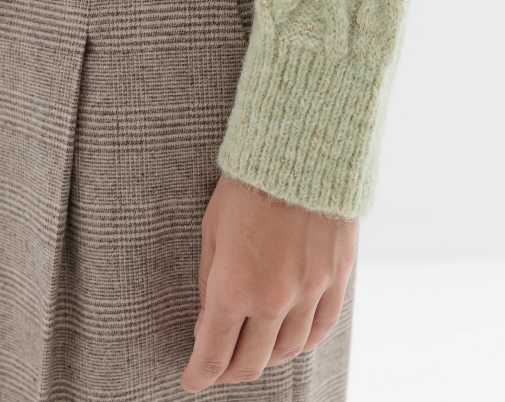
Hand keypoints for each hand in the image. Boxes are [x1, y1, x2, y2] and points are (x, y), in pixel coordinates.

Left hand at [180, 173, 357, 392]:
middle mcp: (274, 298)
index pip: (214, 353)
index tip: (192, 381)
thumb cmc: (246, 185)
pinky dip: (302, 341)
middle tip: (218, 368)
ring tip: (252, 350)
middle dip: (229, 372)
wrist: (299, 151)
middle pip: (252, 361)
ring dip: (266, 357)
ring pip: (288, 350)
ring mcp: (310, 292)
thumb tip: (209, 324)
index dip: (200, 375)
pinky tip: (290, 338)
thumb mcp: (212, 230)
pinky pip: (321, 329)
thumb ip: (210, 283)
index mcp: (234, 286)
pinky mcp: (337, 279)